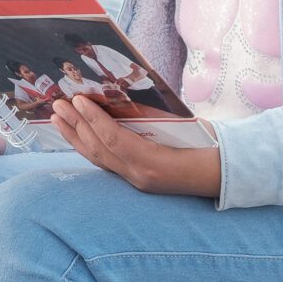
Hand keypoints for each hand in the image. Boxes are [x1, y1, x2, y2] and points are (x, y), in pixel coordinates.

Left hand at [53, 94, 222, 196]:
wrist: (225, 174)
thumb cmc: (208, 145)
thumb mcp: (182, 125)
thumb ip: (150, 117)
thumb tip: (119, 99)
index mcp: (153, 164)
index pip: (114, 141)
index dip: (93, 120)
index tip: (77, 100)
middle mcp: (140, 177)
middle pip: (100, 150)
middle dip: (76, 125)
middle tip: (58, 104)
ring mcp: (137, 181)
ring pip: (99, 159)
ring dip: (76, 136)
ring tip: (58, 118)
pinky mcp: (136, 180)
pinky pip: (107, 162)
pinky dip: (89, 146)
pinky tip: (78, 134)